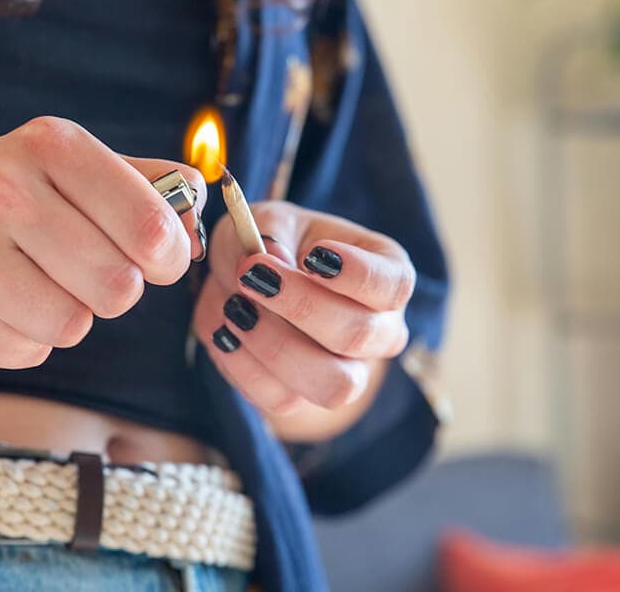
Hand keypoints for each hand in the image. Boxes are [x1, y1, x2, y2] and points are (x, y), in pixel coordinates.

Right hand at [0, 117, 206, 367]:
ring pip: (73, 325)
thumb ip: (143, 183)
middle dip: (110, 291)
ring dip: (64, 317)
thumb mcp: (66, 170)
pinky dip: (21, 339)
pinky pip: (27, 351)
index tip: (155, 260)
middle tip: (75, 271)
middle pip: (119, 287)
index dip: (168, 258)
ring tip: (24, 285)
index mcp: (48, 145)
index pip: (152, 226)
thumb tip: (201, 200)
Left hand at [193, 201, 414, 413]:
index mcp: (386, 275)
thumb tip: (273, 261)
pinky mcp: (306, 398)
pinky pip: (284, 399)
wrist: (245, 285)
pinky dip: (244, 366)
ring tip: (235, 309)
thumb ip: (270, 231)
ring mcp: (349, 371)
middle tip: (251, 275)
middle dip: (299, 306)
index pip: (393, 285)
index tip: (314, 255)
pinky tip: (225, 332)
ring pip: (332, 383)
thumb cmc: (272, 245)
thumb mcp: (268, 220)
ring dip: (274, 346)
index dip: (357, 274)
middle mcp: (380, 330)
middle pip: (358, 335)